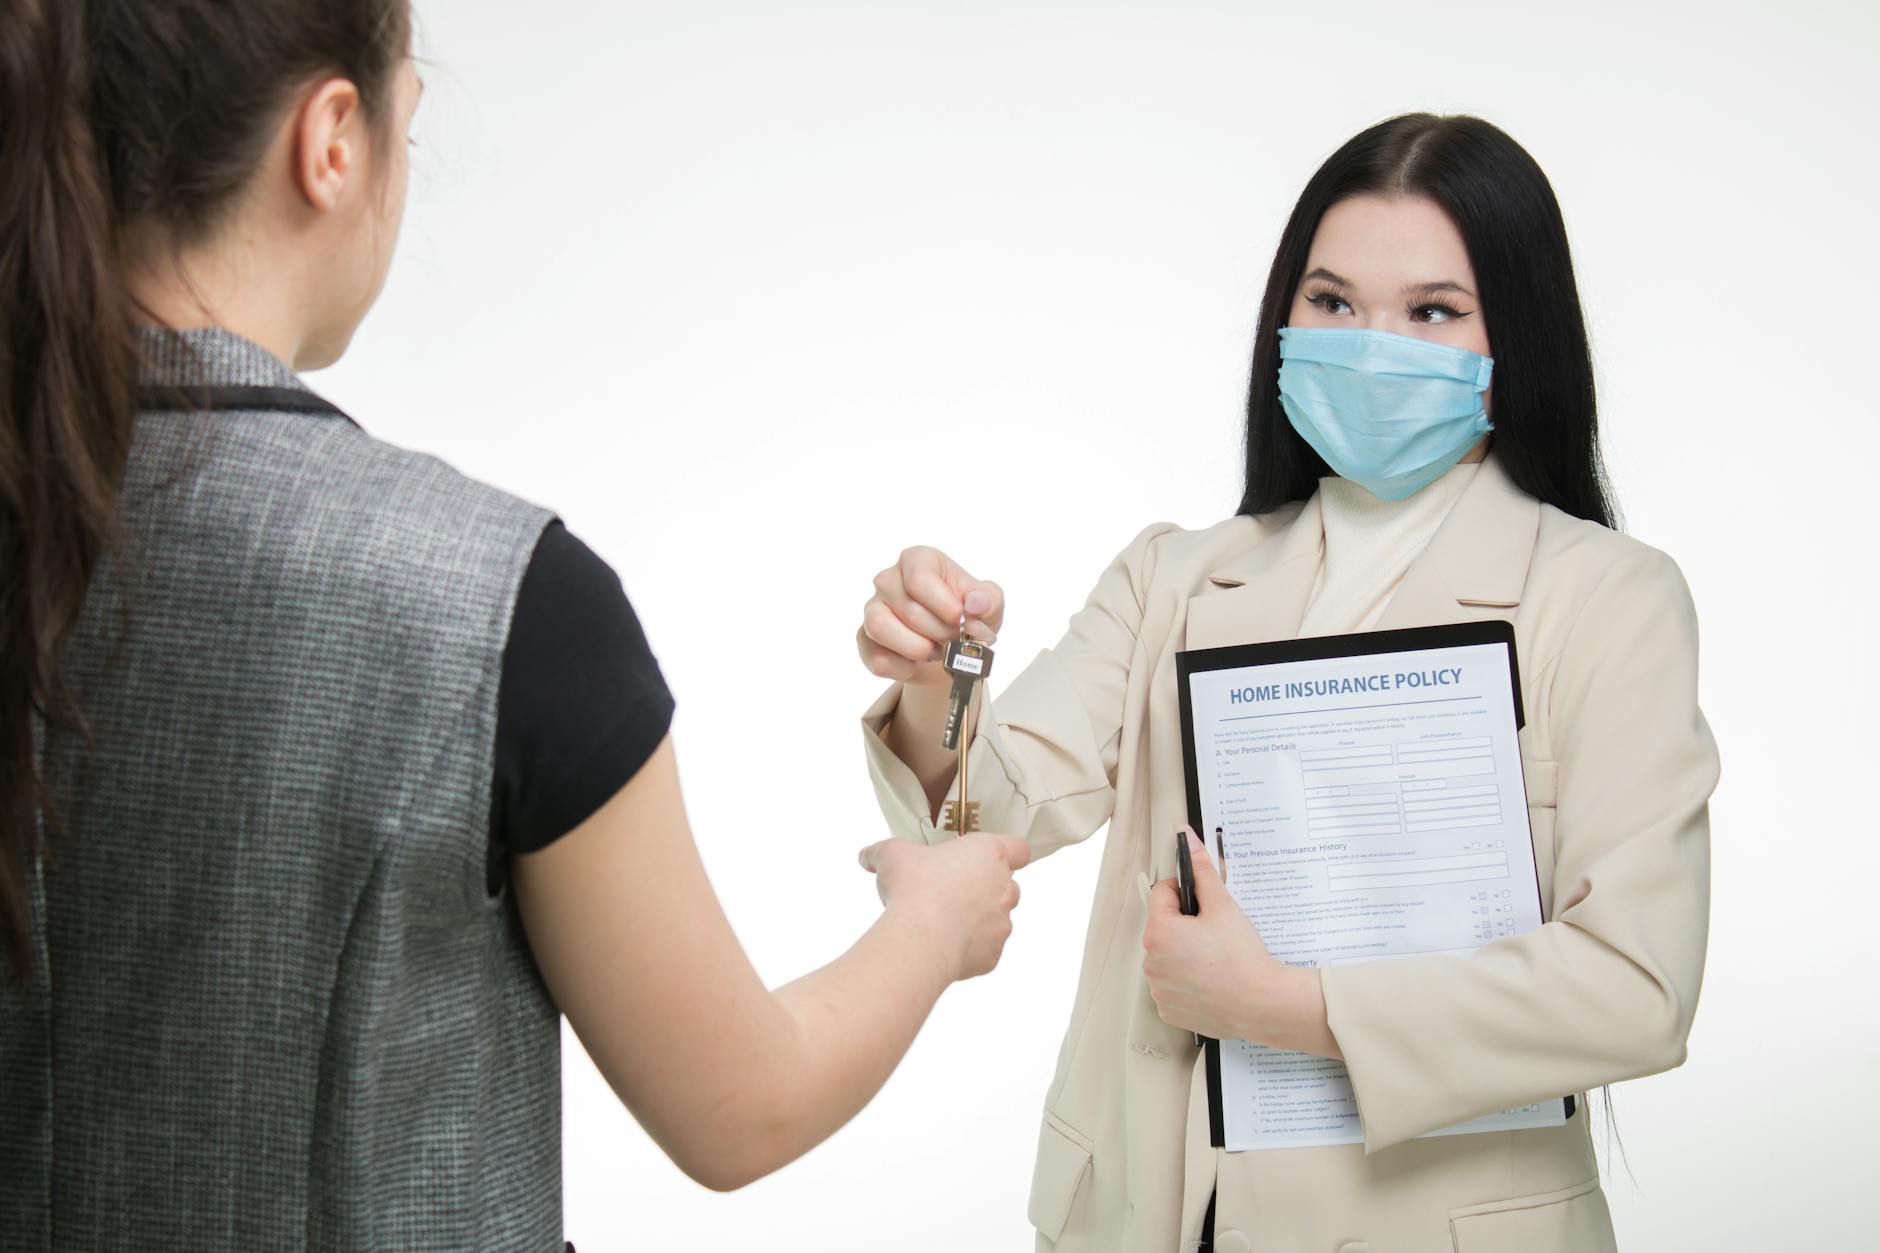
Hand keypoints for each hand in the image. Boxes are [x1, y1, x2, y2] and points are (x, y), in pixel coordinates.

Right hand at [857, 546, 1003, 687]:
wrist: (951, 646)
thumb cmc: (966, 615)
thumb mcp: (988, 604)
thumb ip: (989, 599)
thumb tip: (977, 603)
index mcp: (918, 560)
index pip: (920, 579)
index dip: (944, 606)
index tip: (962, 621)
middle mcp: (889, 579)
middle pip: (908, 609)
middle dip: (940, 633)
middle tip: (956, 641)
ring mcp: (873, 608)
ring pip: (880, 627)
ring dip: (917, 649)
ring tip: (936, 651)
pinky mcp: (865, 638)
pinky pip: (877, 658)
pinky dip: (903, 668)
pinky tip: (917, 663)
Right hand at [859, 833, 1028, 980]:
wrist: (920, 938)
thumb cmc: (914, 887)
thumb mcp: (891, 856)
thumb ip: (880, 853)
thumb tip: (865, 856)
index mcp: (990, 854)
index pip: (1019, 849)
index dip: (1008, 853)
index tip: (988, 859)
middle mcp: (1005, 888)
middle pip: (1007, 886)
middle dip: (984, 890)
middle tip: (951, 893)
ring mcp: (1002, 924)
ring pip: (997, 920)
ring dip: (977, 921)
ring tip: (942, 923)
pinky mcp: (992, 955)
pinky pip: (984, 950)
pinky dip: (969, 949)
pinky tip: (942, 945)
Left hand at [1141, 829, 1340, 1057]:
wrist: (1263, 1004)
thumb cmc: (1243, 956)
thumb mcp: (1223, 905)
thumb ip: (1202, 869)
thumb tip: (1186, 837)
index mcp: (1158, 932)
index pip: (1161, 893)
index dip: (1184, 892)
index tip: (1205, 903)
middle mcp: (1150, 962)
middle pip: (1163, 927)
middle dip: (1185, 924)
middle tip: (1215, 932)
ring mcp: (1159, 989)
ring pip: (1167, 957)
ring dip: (1184, 953)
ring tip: (1215, 958)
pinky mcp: (1169, 1010)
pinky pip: (1173, 986)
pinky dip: (1187, 981)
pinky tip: (1211, 980)